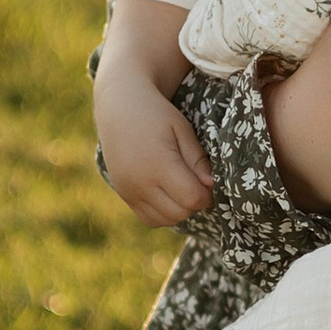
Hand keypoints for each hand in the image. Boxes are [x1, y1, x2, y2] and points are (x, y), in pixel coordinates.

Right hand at [92, 64, 214, 226]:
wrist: (118, 109)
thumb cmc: (156, 114)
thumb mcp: (182, 129)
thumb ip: (197, 159)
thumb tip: (212, 186)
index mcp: (158, 164)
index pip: (192, 198)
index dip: (208, 194)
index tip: (210, 181)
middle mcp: (140, 183)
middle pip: (180, 213)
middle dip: (195, 202)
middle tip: (197, 182)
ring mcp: (129, 191)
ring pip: (165, 220)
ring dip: (180, 209)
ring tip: (182, 186)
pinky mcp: (124, 195)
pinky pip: (149, 219)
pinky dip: (164, 213)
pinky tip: (168, 194)